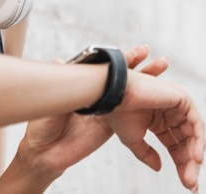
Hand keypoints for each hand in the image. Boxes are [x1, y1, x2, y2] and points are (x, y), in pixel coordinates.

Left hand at [18, 46, 167, 174]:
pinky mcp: (110, 125)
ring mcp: (106, 108)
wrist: (45, 152)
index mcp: (84, 83)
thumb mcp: (52, 101)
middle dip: (144, 68)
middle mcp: (98, 93)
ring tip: (163, 67)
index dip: (124, 60)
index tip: (139, 53)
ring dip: (149, 80)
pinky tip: (158, 99)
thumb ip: (61, 84)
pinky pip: (132, 115)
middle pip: (125, 77)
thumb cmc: (42, 124)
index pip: (108, 67)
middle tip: (162, 61)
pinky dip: (145, 107)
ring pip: (132, 92)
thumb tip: (59, 60)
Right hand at [105, 71, 205, 192]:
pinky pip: (197, 124)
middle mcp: (171, 112)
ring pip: (194, 135)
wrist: (114, 97)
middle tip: (190, 185)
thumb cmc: (119, 113)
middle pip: (186, 142)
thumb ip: (147, 154)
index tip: (185, 184)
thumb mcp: (133, 140)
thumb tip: (159, 168)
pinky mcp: (183, 99)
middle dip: (189, 164)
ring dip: (194, 157)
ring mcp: (178, 105)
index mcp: (159, 120)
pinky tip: (195, 158)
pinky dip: (198, 141)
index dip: (181, 164)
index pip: (175, 145)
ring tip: (190, 177)